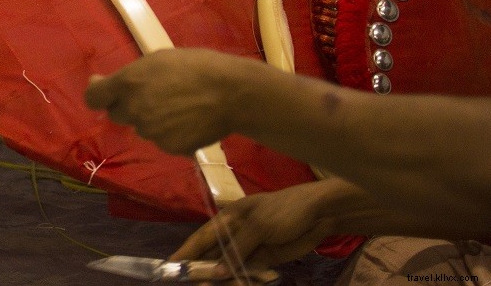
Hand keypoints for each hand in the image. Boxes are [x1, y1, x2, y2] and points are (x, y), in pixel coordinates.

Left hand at [84, 48, 265, 155]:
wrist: (232, 92)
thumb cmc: (197, 66)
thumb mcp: (158, 59)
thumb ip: (130, 75)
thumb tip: (101, 83)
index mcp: (128, 83)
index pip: (93, 98)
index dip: (98, 95)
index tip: (104, 90)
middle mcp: (134, 110)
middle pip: (117, 114)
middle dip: (129, 106)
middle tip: (154, 94)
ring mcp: (151, 131)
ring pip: (143, 127)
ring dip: (153, 119)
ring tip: (180, 106)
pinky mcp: (169, 148)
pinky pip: (163, 140)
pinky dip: (171, 133)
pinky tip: (190, 120)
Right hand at [168, 181, 341, 277]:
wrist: (319, 214)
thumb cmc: (284, 211)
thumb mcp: (258, 225)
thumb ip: (237, 248)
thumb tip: (218, 271)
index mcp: (228, 219)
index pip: (201, 238)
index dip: (186, 252)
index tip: (171, 267)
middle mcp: (235, 234)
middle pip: (214, 256)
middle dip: (205, 272)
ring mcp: (250, 247)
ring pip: (230, 267)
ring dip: (226, 280)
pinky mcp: (265, 259)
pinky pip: (248, 272)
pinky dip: (244, 280)